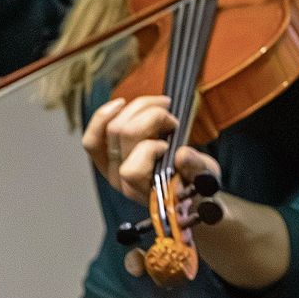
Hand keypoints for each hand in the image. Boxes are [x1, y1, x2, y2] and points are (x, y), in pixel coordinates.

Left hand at [83, 95, 222, 276]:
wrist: (184, 191)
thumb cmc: (195, 183)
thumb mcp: (205, 177)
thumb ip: (196, 167)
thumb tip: (182, 154)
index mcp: (147, 192)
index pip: (133, 170)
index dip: (152, 149)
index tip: (173, 141)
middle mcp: (123, 183)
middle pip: (123, 136)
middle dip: (151, 117)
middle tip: (171, 118)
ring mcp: (111, 170)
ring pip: (111, 128)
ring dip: (138, 108)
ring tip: (160, 106)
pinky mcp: (105, 157)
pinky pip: (93, 136)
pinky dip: (105, 115)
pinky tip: (122, 104)